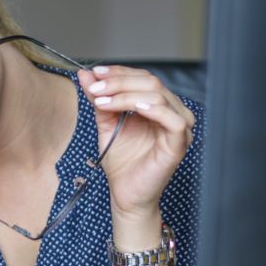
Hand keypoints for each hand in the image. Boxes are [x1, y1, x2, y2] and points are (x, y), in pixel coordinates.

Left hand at [77, 66, 195, 221]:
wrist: (125, 193)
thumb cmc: (121, 161)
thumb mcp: (106, 123)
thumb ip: (99, 99)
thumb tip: (85, 74)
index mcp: (158, 105)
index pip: (142, 77)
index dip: (119, 72)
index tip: (95, 73)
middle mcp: (172, 112)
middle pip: (150, 82)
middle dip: (119, 82)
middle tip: (95, 88)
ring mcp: (179, 127)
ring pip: (158, 96)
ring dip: (126, 94)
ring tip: (101, 102)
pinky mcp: (179, 143)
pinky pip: (172, 120)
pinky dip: (151, 109)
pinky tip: (131, 109)